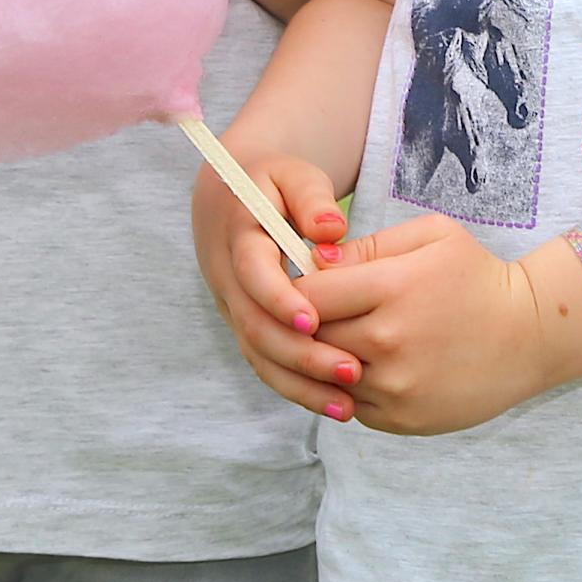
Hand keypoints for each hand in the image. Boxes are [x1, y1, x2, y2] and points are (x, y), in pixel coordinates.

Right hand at [191, 154, 358, 420]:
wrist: (233, 198)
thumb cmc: (275, 183)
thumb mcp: (293, 174)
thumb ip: (312, 198)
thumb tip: (332, 231)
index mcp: (238, 237)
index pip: (252, 274)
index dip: (278, 299)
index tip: (313, 321)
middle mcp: (229, 281)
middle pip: (255, 328)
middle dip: (301, 355)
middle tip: (352, 371)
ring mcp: (234, 309)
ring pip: (259, 356)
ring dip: (300, 385)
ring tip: (348, 406)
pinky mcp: (248, 328)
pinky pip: (267, 365)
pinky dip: (297, 388)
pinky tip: (337, 405)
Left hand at [301, 216, 581, 435]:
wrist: (531, 335)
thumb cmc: (478, 277)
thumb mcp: (433, 237)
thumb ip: (369, 244)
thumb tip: (313, 261)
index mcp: (393, 287)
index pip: (307, 294)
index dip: (298, 289)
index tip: (311, 287)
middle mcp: (388, 341)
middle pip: (309, 338)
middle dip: (306, 326)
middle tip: (323, 314)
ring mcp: (395, 386)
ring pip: (323, 375)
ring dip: (324, 360)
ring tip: (348, 339)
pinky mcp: (401, 418)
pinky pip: (348, 404)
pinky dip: (348, 388)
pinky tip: (372, 367)